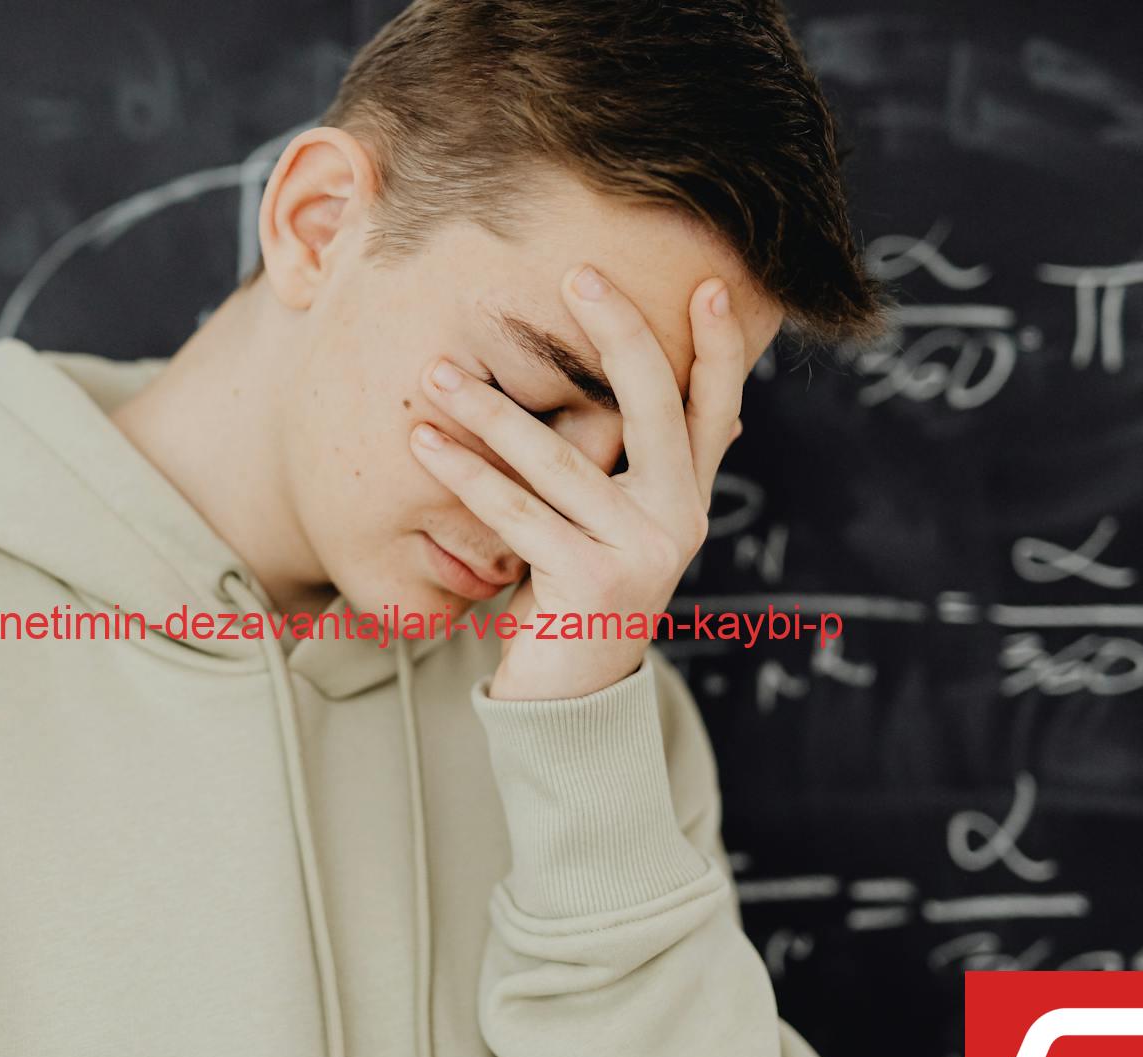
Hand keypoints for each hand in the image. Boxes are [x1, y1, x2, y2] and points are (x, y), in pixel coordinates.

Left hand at [410, 263, 744, 700]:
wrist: (568, 697)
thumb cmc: (577, 593)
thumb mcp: (618, 526)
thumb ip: (641, 467)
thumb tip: (687, 395)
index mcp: (685, 497)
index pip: (713, 408)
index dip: (717, 347)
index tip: (709, 282)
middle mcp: (676, 518)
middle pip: (656, 407)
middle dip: (618, 333)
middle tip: (576, 272)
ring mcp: (640, 550)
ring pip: (560, 460)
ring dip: (492, 410)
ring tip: (438, 371)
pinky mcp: (591, 581)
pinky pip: (516, 513)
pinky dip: (465, 475)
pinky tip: (425, 443)